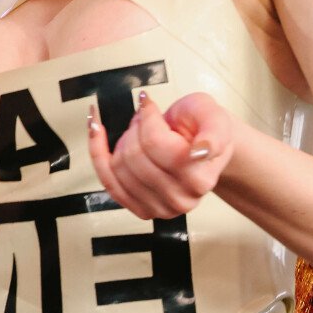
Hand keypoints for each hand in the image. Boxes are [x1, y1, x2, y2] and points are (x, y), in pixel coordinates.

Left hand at [87, 90, 237, 218]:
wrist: (203, 148)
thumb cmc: (205, 130)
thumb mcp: (215, 117)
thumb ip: (214, 133)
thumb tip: (201, 151)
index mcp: (200, 179)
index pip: (155, 143)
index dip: (148, 118)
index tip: (148, 102)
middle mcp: (181, 200)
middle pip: (135, 156)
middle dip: (136, 128)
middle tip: (146, 116)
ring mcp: (159, 209)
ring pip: (119, 167)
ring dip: (123, 139)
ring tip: (139, 129)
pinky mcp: (140, 210)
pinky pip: (108, 182)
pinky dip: (97, 154)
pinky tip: (97, 132)